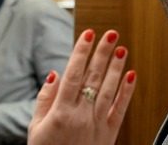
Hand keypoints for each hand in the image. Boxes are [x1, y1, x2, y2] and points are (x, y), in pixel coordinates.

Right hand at [28, 29, 135, 144]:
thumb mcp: (35, 128)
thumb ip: (45, 100)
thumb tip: (55, 74)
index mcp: (61, 112)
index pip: (73, 74)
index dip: (81, 52)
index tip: (88, 33)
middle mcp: (81, 115)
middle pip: (93, 77)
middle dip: (102, 53)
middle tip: (110, 33)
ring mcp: (97, 124)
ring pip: (109, 90)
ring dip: (116, 67)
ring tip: (121, 48)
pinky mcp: (109, 133)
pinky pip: (120, 109)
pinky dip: (127, 91)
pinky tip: (131, 74)